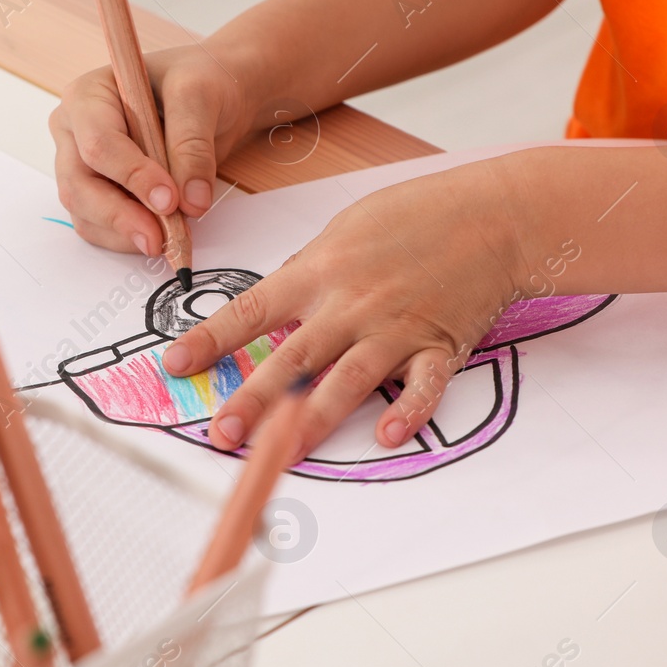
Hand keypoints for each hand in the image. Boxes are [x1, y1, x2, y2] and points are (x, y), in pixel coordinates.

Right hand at [50, 44, 253, 254]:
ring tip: (168, 239)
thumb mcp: (200, 96)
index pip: (98, 144)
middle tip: (160, 238)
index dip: (132, 176)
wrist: (210, 100)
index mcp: (88, 96)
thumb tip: (190, 200)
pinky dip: (125, 239)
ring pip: (84, 212)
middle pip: (79, 184)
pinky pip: (97, 226)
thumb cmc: (197, 81)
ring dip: (123, 233)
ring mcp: (80, 164)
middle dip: (120, 216)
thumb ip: (192, 144)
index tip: (170, 200)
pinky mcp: (94, 191)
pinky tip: (157, 236)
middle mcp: (73, 131)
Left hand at [159, 159, 532, 455]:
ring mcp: (396, 328)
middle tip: (221, 433)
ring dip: (310, 421)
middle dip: (253, 399)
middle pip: (292, 359)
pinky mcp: (440, 346)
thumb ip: (306, 273)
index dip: (209, 340)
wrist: (493, 213)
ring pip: (346, 381)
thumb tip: (270, 305)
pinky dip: (407, 411)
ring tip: (279, 453)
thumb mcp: (342, 230)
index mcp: (319, 272)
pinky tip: (385, 436)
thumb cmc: (415, 214)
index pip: (250, 310)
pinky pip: (422, 386)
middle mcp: (351, 304)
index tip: (174, 365)